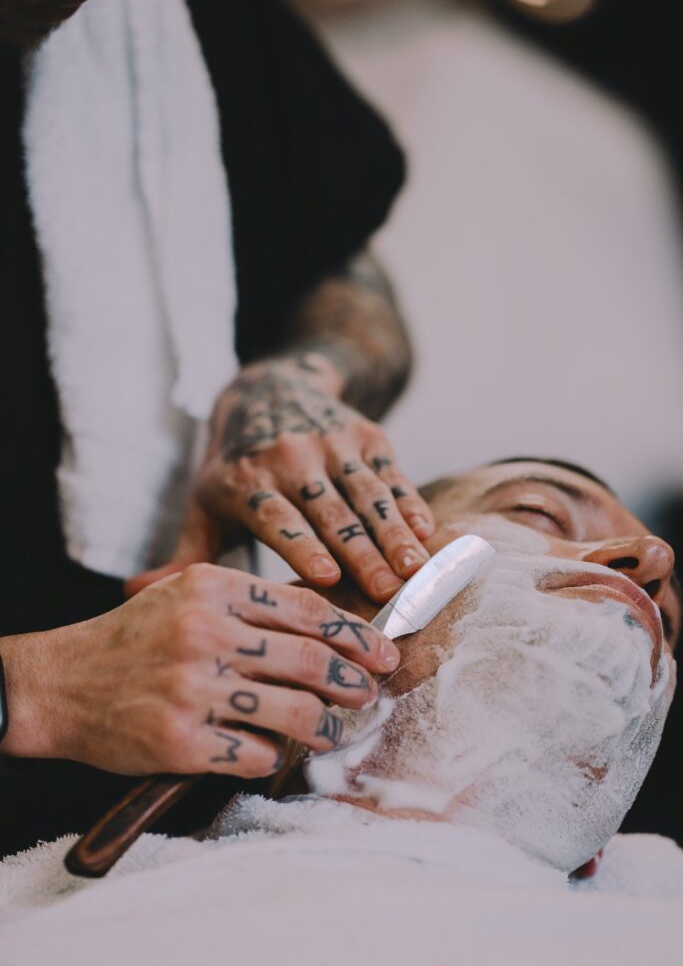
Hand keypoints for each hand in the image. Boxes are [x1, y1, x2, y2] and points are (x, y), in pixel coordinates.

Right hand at [0, 565, 399, 777]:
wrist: (61, 683)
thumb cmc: (134, 637)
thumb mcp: (187, 594)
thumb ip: (250, 602)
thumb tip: (326, 624)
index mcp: (213, 589)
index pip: (305, 609)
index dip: (353, 633)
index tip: (381, 650)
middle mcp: (206, 634)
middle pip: (309, 660)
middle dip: (352, 680)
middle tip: (368, 692)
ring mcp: (194, 689)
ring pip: (293, 712)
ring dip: (325, 725)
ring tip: (334, 728)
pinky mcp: (182, 741)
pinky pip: (254, 754)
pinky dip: (272, 755)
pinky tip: (271, 750)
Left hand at [139, 358, 434, 602]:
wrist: (271, 387)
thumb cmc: (234, 464)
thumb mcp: (204, 501)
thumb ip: (184, 554)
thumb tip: (134, 594)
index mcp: (246, 481)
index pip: (277, 517)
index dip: (302, 546)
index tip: (328, 578)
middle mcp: (290, 458)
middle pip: (330, 512)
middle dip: (362, 554)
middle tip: (388, 593)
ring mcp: (332, 444)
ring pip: (367, 494)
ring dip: (393, 532)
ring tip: (415, 568)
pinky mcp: (365, 435)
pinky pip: (390, 473)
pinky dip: (408, 501)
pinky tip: (425, 530)